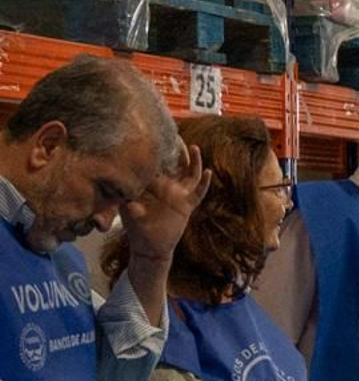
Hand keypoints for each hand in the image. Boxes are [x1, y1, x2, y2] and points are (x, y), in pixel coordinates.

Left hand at [119, 144, 211, 261]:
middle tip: (175, 133)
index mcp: (150, 185)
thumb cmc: (136, 229)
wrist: (149, 247)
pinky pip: (198, 193)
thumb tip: (130, 202)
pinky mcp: (187, 205)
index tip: (153, 135)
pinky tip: (208, 173)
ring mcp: (178, 195)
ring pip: (188, 174)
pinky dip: (204, 183)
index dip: (154, 151)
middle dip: (175, 149)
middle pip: (173, 164)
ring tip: (193, 148)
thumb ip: (129, 208)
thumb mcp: (128, 215)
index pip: (154, 164)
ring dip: (192, 161)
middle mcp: (165, 187)